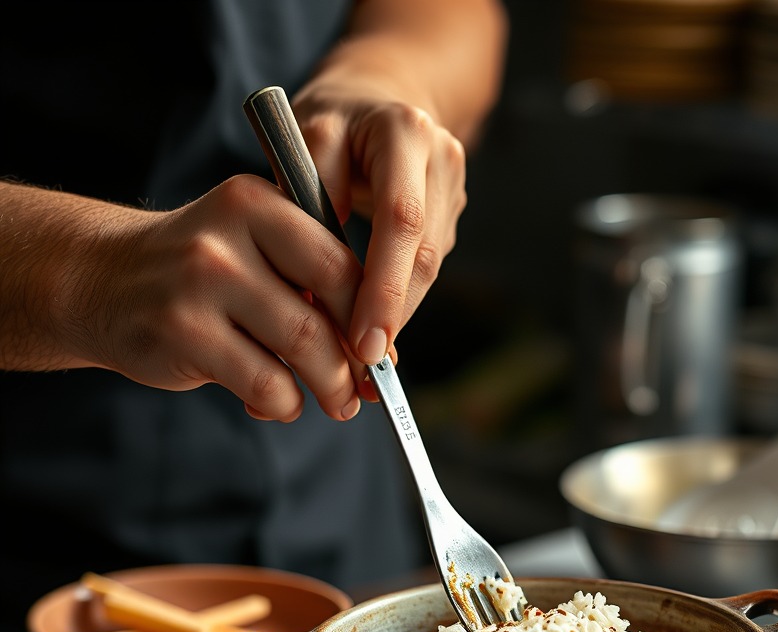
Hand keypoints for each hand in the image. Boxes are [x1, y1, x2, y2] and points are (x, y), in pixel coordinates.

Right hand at [66, 176, 371, 421]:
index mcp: (258, 203)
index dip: (372, 318)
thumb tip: (380, 353)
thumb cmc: (201, 275)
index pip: (340, 264)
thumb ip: (311, 285)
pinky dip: (284, 404)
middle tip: (364, 388)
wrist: (100, 280)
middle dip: (355, 360)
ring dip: (329, 388)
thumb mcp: (254, 251)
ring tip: (335, 403)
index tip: (380, 353)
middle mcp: (228, 236)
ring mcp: (200, 284)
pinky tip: (278, 402)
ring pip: (301, 348)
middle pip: (325, 310)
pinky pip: (265, 384)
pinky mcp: (182, 333)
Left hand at [291, 83, 467, 373]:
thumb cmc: (333, 121)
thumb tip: (310, 295)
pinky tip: (374, 332)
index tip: (362, 343)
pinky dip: (398, 304)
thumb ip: (307, 205)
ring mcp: (454, 191)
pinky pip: (425, 269)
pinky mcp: (451, 216)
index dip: (384, 287)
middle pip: (425, 256)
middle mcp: (441, 160)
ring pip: (429, 271)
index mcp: (405, 132)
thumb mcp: (303, 142)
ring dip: (397, 318)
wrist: (377, 96)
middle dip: (393, 316)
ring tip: (364, 366)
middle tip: (364, 369)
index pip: (401, 220)